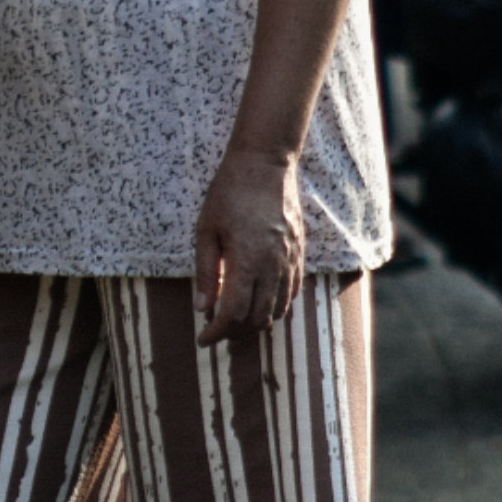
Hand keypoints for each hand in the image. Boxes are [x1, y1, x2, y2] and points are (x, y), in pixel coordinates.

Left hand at [192, 147, 303, 345]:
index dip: (217, 331)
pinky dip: (277, 306)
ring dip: (257, 323)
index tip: (202, 339)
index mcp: (248, 259)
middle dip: (236, 332)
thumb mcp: (206, 229)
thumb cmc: (229, 192)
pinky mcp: (299, 252)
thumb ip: (207, 271)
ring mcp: (290, 259)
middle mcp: (273, 264)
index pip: (234, 313)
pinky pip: (293, 291)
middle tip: (216, 332)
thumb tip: (202, 307)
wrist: (264, 163)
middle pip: (259, 318)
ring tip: (236, 322)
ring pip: (279, 308)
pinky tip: (260, 304)